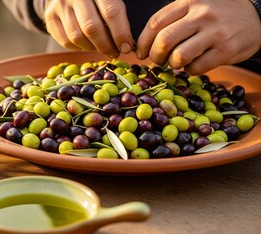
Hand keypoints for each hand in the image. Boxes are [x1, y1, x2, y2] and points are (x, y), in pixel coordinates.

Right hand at [44, 0, 134, 57]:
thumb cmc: (95, 0)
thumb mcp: (109, 1)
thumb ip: (117, 18)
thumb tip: (126, 45)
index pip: (111, 12)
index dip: (120, 33)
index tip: (126, 47)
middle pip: (92, 28)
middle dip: (106, 45)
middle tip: (114, 53)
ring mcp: (60, 5)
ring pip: (77, 37)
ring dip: (92, 48)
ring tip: (101, 48)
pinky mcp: (50, 16)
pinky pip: (66, 41)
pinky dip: (78, 48)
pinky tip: (86, 44)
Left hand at [136, 0, 260, 74]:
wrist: (257, 17)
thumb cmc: (217, 15)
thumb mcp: (195, 6)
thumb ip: (173, 19)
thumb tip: (145, 45)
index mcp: (189, 1)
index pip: (155, 23)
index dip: (143, 42)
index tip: (141, 53)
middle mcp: (201, 14)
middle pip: (164, 40)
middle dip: (155, 56)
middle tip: (158, 61)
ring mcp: (215, 32)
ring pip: (179, 56)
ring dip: (173, 64)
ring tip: (177, 62)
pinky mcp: (226, 50)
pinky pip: (196, 67)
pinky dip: (190, 70)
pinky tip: (193, 65)